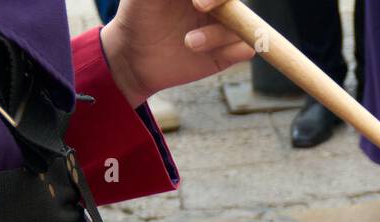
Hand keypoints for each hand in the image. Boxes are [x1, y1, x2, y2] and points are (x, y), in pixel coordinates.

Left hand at [100, 0, 252, 107]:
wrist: (134, 57)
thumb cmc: (138, 16)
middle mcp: (216, 5)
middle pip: (236, 1)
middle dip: (221, 1)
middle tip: (198, 6)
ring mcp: (223, 28)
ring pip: (242, 25)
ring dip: (217, 34)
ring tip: (189, 42)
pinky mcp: (226, 54)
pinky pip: (245, 49)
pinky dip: (235, 50)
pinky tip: (213, 54)